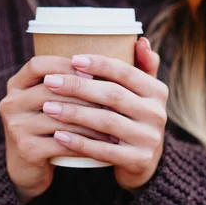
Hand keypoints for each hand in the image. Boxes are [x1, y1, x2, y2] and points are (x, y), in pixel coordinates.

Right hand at [0, 56, 109, 204]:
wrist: (28, 167)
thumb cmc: (48, 126)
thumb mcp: (49, 101)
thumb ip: (66, 82)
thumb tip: (105, 64)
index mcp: (16, 85)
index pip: (38, 65)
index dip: (64, 65)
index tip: (91, 72)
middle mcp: (10, 103)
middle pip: (51, 90)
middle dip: (85, 94)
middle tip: (113, 99)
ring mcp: (16, 127)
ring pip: (60, 117)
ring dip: (91, 119)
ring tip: (115, 121)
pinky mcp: (26, 150)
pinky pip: (62, 142)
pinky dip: (86, 142)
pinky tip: (104, 143)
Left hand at [42, 38, 167, 190]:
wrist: (143, 164)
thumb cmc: (133, 118)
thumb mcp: (142, 93)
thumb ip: (142, 67)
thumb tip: (140, 40)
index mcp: (157, 91)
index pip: (126, 71)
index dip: (99, 63)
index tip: (72, 60)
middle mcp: (157, 113)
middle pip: (112, 94)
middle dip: (78, 86)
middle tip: (49, 81)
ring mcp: (149, 138)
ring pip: (106, 122)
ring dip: (73, 113)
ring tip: (48, 107)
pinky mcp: (138, 160)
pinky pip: (103, 150)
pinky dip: (79, 142)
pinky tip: (58, 135)